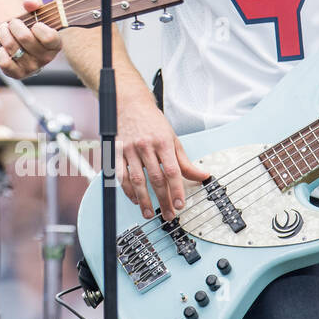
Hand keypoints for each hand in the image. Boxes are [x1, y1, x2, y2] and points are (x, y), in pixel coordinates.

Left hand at [0, 0, 61, 79]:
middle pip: (25, 38)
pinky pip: (5, 63)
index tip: (34, 23)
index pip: (50, 37)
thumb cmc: (31, 26)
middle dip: (14, 25)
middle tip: (12, 22)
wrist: (22, 44)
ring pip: (12, 48)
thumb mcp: (36, 13)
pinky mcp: (18, 74)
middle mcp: (46, 58)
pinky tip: (1, 46)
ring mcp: (32, 67)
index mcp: (55, 44)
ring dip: (3, 34)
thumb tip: (29, 3)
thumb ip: (35, 3)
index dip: (39, 27)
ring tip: (3, 29)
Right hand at [117, 96, 210, 219]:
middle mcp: (146, 146)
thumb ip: (185, 161)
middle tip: (168, 214)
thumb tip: (202, 175)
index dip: (176, 190)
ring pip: (136, 179)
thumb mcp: (172, 138)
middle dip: (162, 200)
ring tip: (149, 213)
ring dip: (143, 199)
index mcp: (163, 142)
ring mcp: (129, 149)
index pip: (172, 171)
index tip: (180, 204)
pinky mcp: (117, 151)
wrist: (130, 104)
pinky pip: (121, 174)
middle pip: (155, 178)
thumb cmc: (152, 121)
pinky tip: (134, 198)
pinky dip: (127, 189)